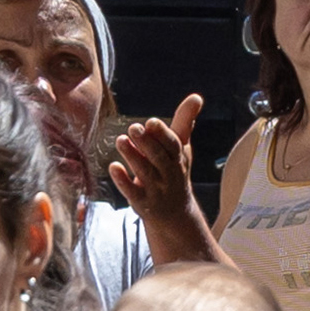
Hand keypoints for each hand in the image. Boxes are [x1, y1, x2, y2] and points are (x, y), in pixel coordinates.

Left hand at [107, 96, 207, 223]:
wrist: (175, 213)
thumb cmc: (175, 172)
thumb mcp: (181, 148)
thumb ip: (185, 121)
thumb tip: (196, 97)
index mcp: (178, 159)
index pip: (173, 145)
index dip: (162, 134)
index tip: (151, 122)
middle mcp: (169, 174)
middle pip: (159, 158)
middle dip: (147, 143)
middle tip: (134, 128)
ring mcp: (156, 190)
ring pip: (145, 173)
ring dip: (132, 156)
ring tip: (121, 140)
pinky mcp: (142, 203)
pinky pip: (132, 192)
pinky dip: (123, 180)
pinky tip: (113, 167)